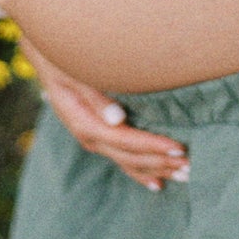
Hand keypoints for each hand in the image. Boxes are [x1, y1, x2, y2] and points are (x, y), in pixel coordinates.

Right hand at [15, 29, 189, 191]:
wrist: (47, 56)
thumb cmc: (64, 57)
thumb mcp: (73, 71)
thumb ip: (94, 95)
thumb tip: (117, 119)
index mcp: (83, 121)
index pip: (124, 139)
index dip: (152, 145)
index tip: (178, 148)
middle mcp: (89, 136)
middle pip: (129, 156)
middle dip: (161, 162)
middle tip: (191, 165)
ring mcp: (94, 139)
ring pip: (128, 162)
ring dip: (157, 169)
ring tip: (185, 175)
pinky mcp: (98, 137)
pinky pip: (122, 160)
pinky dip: (141, 172)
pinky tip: (158, 183)